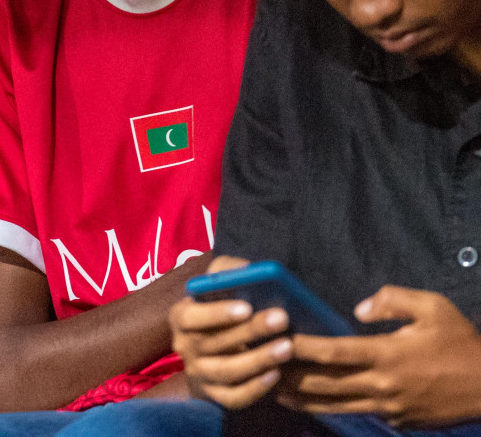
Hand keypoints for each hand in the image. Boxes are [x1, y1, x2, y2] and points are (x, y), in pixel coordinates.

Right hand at [170, 255, 293, 408]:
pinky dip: (255, 388)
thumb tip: (246, 269)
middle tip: (282, 318)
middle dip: (251, 331)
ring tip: (287, 347)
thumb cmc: (220, 309)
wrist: (211, 350)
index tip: (246, 306)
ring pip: (227, 371)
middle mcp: (185, 347)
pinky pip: (234, 397)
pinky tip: (277, 375)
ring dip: (258, 359)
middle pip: (215, 342)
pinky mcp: (215, 396)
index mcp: (181, 317)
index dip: (217, 313)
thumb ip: (226, 271)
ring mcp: (199, 373)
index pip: (190, 316)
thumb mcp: (216, 284)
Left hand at [277, 286, 480, 427]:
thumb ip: (392, 300)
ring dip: (301, 397)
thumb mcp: (433, 307)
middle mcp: (383, 384)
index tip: (276, 338)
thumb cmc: (461, 342)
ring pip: (334, 404)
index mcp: (388, 354)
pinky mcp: (396, 421)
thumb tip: (357, 309)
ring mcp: (388, 407)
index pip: (333, 351)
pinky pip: (355, 412)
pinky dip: (330, 407)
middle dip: (289, 375)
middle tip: (260, 364)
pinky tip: (311, 401)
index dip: (301, 346)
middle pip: (324, 383)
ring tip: (271, 388)